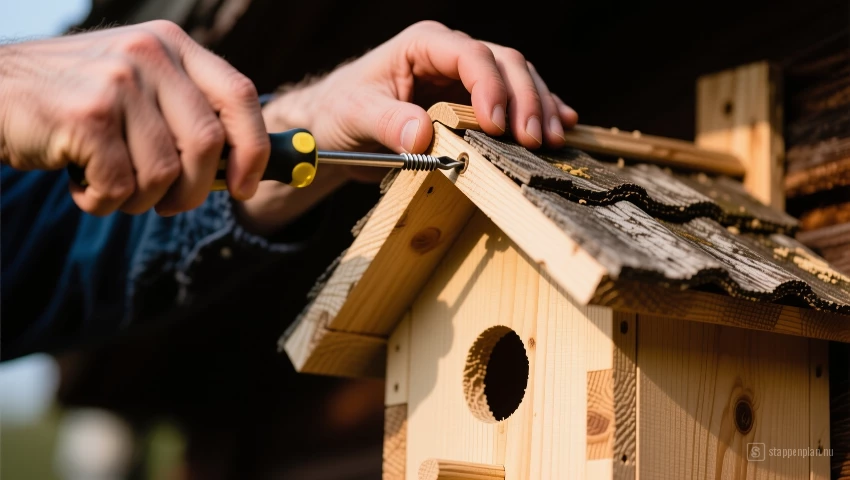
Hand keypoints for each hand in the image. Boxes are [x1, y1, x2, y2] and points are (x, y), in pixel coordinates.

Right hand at [0, 20, 269, 215]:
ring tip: (108, 182)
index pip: (240, 96)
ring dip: (139, 198)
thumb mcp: (138, 89)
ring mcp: (118, 82)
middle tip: (169, 204)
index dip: (254, 148)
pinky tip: (80, 181)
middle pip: (208, 143)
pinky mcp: (87, 115)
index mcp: (173, 45)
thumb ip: (186, 114)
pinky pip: (121, 185)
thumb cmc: (76, 104)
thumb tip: (242, 171)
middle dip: (193, 190)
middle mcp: (150, 54)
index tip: (245, 185)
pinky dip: (103, 200)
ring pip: (164, 173)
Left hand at [263, 20, 577, 182]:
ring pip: (518, 79)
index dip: (490, 86)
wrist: (335, 126)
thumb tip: (422, 134)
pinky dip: (539, 110)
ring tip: (551, 141)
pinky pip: (515, 99)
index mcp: (423, 45)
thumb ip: (385, 122)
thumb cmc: (339, 112)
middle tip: (534, 140)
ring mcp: (465, 78)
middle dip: (525, 100)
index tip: (498, 124)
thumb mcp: (353, 116)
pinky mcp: (474, 101)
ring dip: (538, 107)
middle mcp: (450, 55)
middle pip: (504, 63)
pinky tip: (561, 125)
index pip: (469, 55)